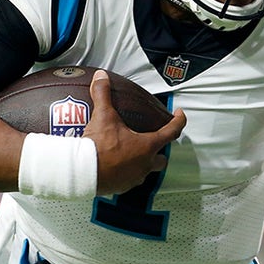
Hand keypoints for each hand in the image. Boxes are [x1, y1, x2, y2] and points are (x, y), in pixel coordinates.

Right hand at [86, 70, 185, 193]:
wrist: (83, 172)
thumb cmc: (99, 146)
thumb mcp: (103, 117)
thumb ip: (103, 94)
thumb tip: (102, 77)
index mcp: (147, 146)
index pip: (172, 132)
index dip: (179, 121)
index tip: (180, 114)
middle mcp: (145, 164)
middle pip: (162, 159)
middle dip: (160, 151)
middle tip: (152, 141)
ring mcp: (134, 177)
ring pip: (146, 171)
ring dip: (142, 163)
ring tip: (132, 154)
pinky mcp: (122, 187)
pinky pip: (129, 180)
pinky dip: (126, 173)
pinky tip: (117, 166)